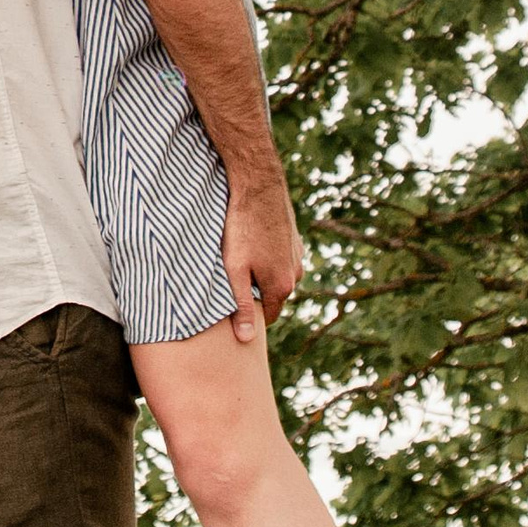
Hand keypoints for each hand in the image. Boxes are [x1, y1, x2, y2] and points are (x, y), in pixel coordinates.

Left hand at [221, 176, 303, 341]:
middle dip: (254, 293)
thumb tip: (247, 339)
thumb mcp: (234, 270)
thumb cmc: (241, 229)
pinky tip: (250, 242)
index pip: (266, 316)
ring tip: (239, 257)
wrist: (257, 187)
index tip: (230, 307)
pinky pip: (279, 256)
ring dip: (261, 272)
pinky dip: (266, 255)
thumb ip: (240, 305)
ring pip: (276, 274)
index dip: (248, 315)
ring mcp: (297, 255)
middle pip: (272, 295)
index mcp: (282, 286)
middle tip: (230, 278)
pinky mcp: (293, 239)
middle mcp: (296, 274)